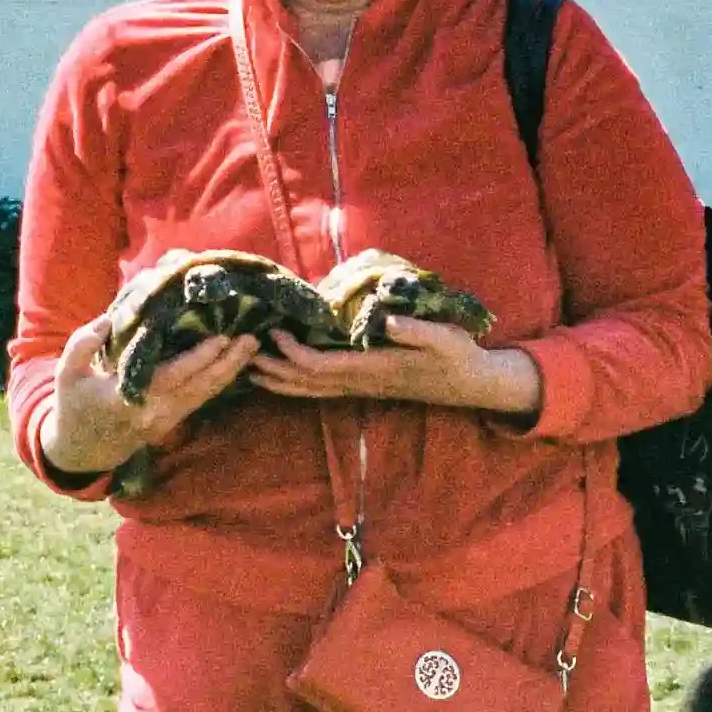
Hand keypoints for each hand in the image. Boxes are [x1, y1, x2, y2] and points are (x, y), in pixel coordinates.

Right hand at [39, 315, 258, 477]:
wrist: (83, 448)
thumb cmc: (75, 405)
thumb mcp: (66, 374)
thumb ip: (83, 344)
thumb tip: (107, 320)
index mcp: (129, 398)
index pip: (171, 376)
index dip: (198, 358)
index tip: (220, 338)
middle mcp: (155, 410)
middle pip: (199, 386)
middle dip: (228, 363)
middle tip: (252, 338)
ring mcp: (167, 418)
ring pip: (206, 394)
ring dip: (231, 371)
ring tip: (252, 347)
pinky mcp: (173, 419)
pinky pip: (202, 399)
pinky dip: (221, 381)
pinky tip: (236, 364)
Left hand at [247, 315, 542, 421]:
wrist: (471, 385)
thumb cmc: (458, 356)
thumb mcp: (445, 337)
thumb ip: (417, 330)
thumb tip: (387, 320)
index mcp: (374, 368)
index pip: (322, 366)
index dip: (294, 353)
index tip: (274, 333)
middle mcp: (362, 382)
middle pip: (306, 382)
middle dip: (273, 369)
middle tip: (241, 351)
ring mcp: (362, 387)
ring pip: (311, 390)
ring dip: (279, 380)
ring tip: (248, 369)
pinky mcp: (365, 385)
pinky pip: (322, 389)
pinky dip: (297, 384)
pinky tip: (282, 377)